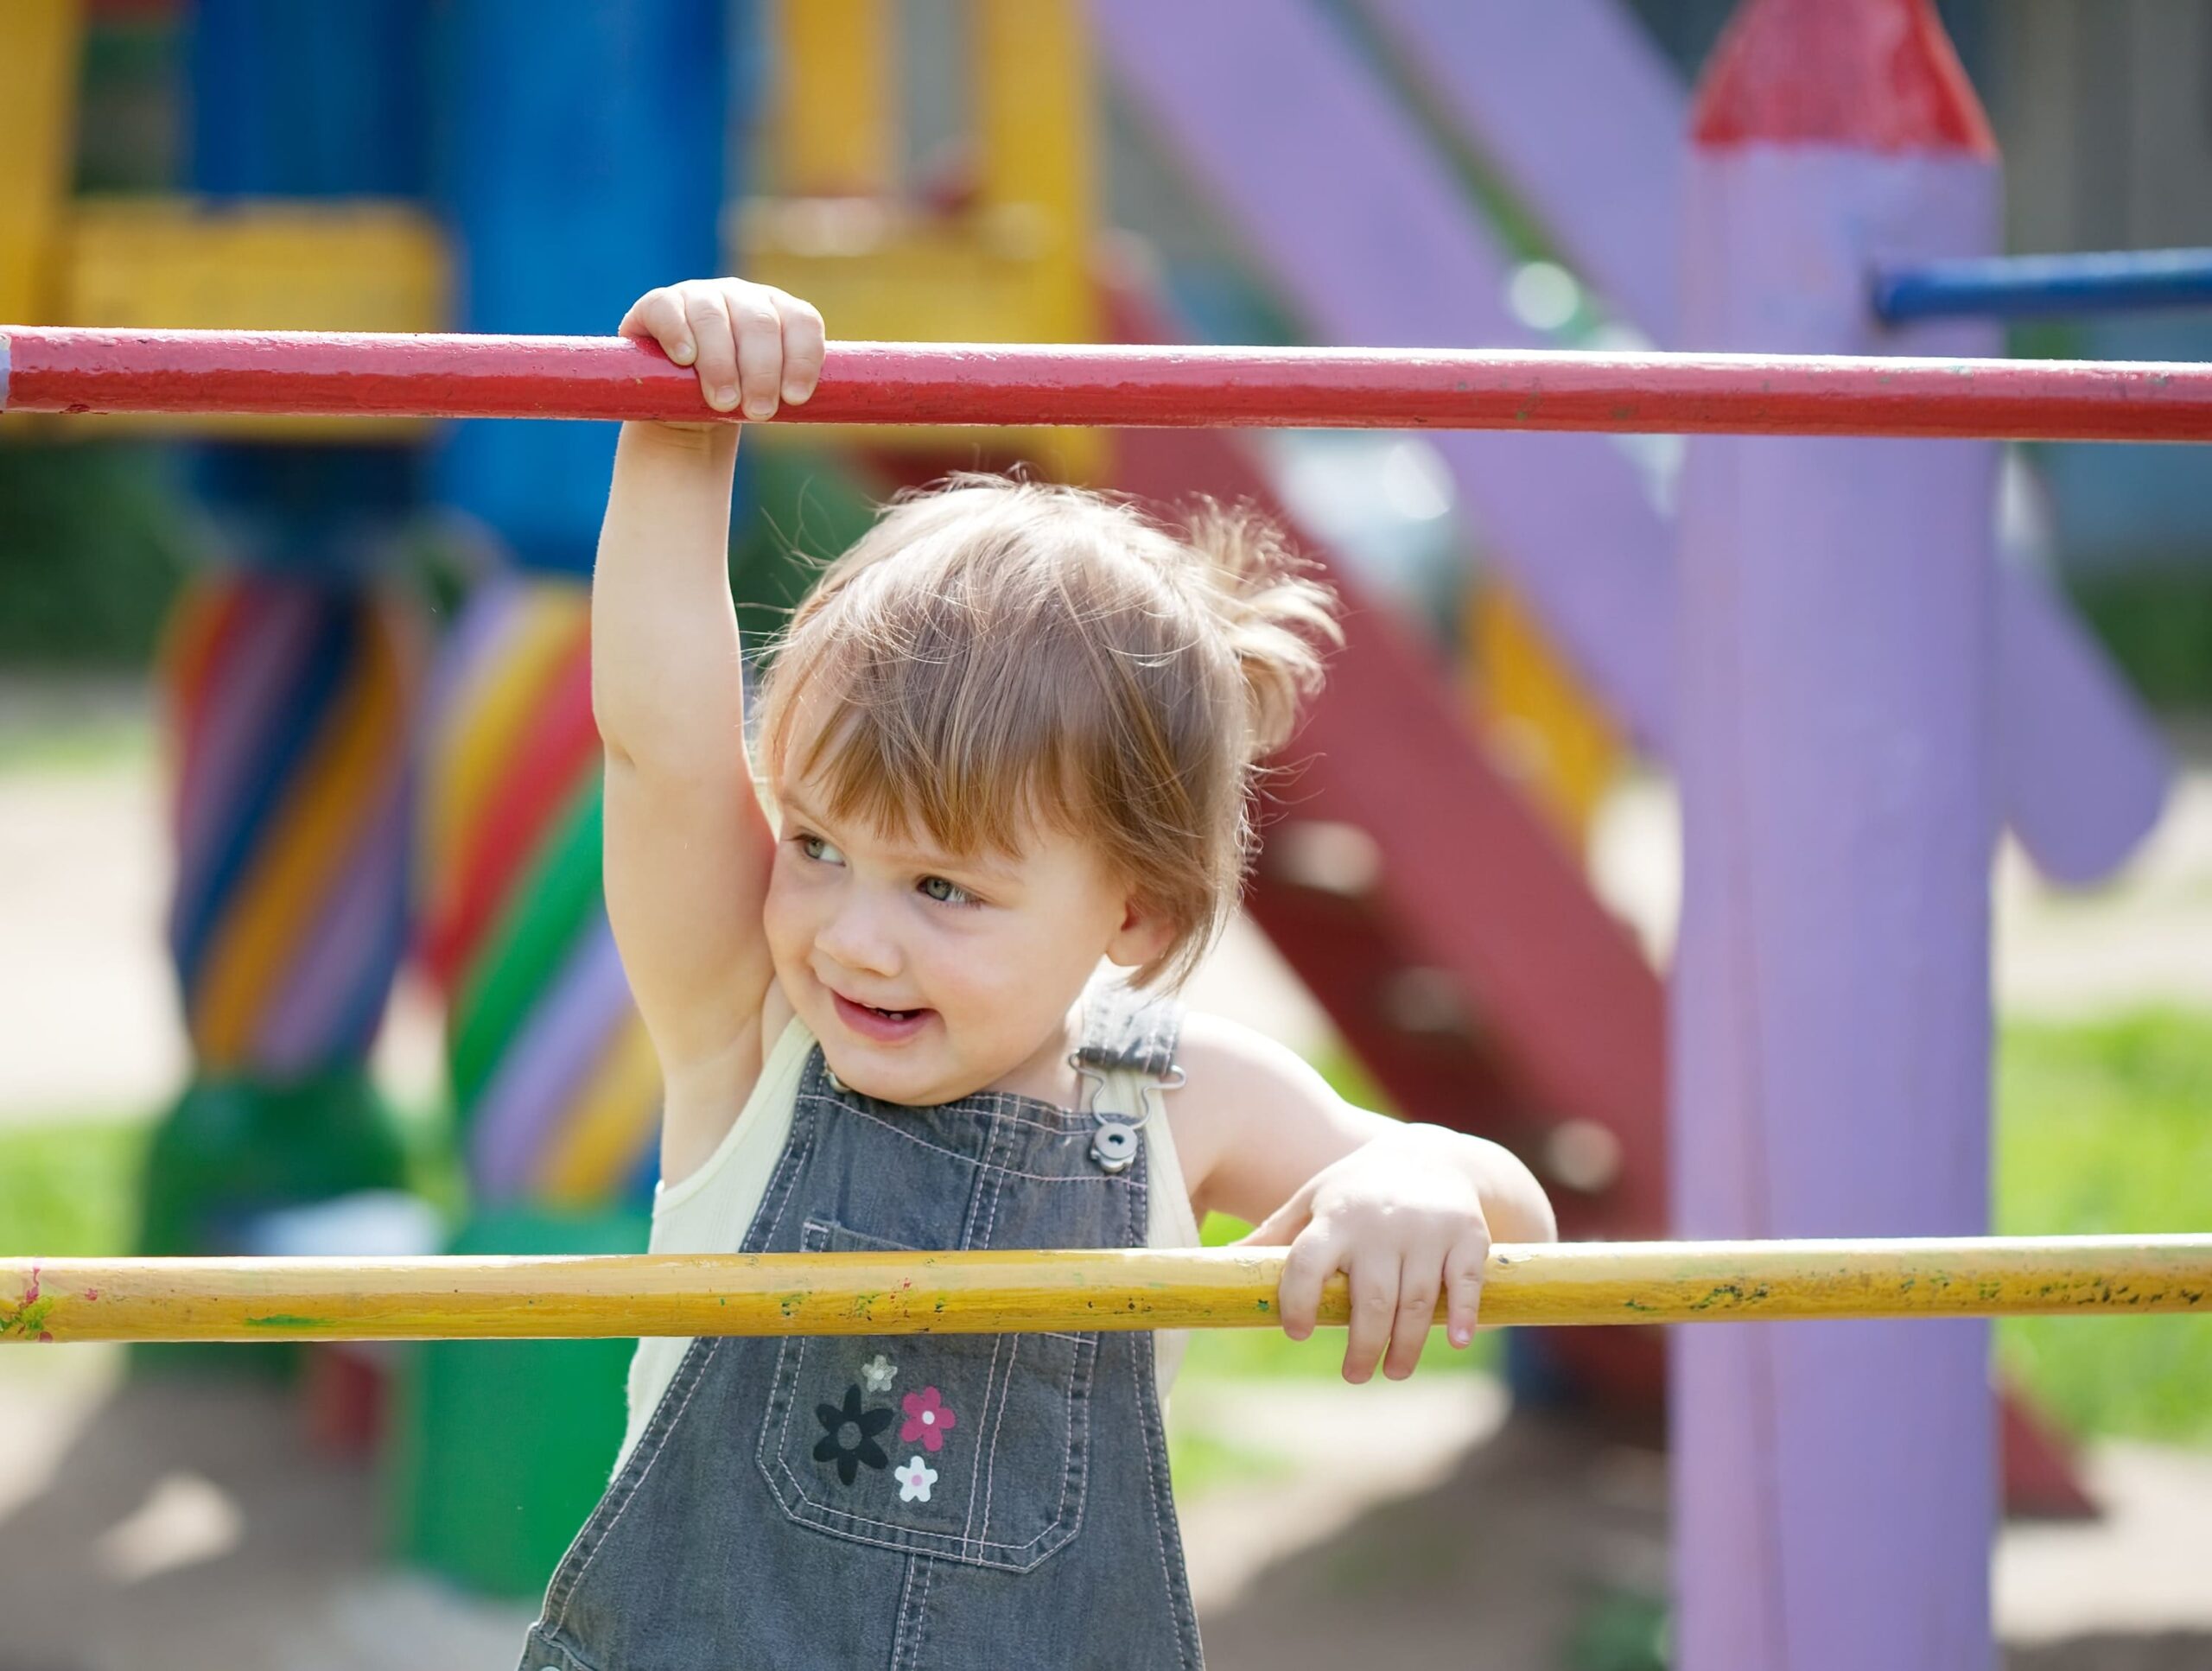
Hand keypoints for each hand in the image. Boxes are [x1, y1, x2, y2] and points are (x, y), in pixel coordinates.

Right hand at [618, 277, 824, 429]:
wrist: (684, 408)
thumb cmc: (739, 402)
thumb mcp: (773, 398)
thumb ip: (799, 396)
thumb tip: (838, 408)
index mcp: (779, 313)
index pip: (802, 322)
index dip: (802, 358)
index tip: (796, 398)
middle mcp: (742, 296)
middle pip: (760, 322)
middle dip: (763, 371)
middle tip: (760, 412)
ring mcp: (699, 296)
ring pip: (714, 317)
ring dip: (721, 363)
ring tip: (724, 403)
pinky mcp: (658, 305)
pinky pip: (668, 309)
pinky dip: (678, 333)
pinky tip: (685, 359)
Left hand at [1232, 1125, 1493, 1382]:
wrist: (1431, 1156)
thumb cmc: (1358, 1189)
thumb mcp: (1313, 1200)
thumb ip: (1275, 1234)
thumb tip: (1220, 1264)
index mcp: (1335, 1218)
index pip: (1308, 1262)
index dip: (1299, 1300)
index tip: (1298, 1333)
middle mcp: (1380, 1225)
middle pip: (1370, 1297)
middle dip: (1361, 1344)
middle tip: (1353, 1375)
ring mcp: (1427, 1230)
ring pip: (1416, 1300)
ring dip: (1405, 1344)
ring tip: (1393, 1371)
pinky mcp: (1466, 1235)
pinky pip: (1466, 1281)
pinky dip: (1464, 1313)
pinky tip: (1459, 1341)